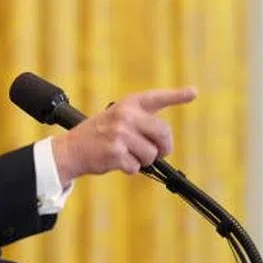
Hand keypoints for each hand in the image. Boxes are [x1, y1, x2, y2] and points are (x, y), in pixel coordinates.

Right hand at [50, 87, 197, 181]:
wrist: (70, 149)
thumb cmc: (96, 136)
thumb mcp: (115, 118)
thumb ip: (139, 122)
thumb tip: (165, 143)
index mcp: (128, 105)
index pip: (156, 98)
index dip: (177, 95)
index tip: (193, 92)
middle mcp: (125, 115)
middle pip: (164, 133)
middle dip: (163, 148)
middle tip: (154, 154)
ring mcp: (120, 133)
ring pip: (151, 154)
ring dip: (142, 161)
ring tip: (126, 155)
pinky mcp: (116, 151)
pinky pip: (137, 167)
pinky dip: (130, 169)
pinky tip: (116, 162)